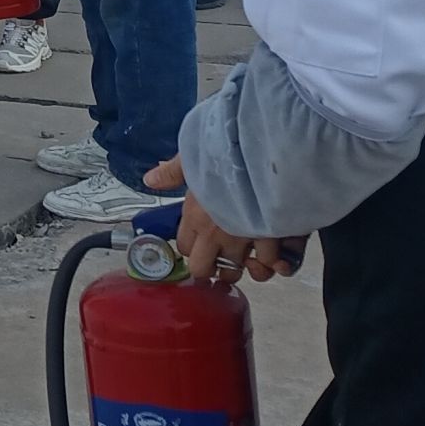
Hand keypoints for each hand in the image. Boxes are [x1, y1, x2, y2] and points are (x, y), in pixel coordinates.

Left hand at [141, 157, 295, 283]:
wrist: (263, 153)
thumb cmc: (228, 152)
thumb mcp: (194, 156)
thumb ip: (173, 172)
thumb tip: (151, 180)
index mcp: (194, 215)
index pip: (183, 247)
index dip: (191, 247)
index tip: (199, 242)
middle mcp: (215, 233)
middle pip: (204, 269)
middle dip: (211, 268)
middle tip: (221, 258)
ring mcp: (244, 240)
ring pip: (238, 272)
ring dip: (243, 267)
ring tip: (248, 258)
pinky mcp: (272, 240)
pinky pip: (270, 266)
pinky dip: (273, 263)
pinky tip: (273, 253)